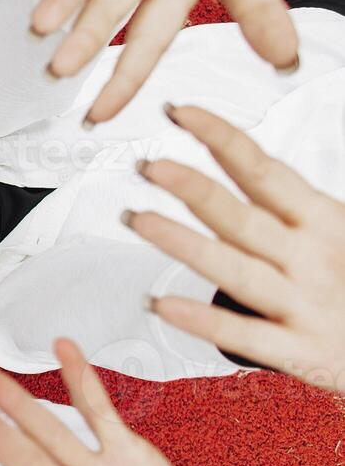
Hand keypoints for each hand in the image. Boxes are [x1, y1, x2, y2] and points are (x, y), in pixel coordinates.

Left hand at [128, 104, 344, 394]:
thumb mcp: (335, 233)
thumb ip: (288, 206)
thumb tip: (240, 160)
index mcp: (321, 220)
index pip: (262, 171)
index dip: (221, 139)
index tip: (181, 113)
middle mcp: (312, 257)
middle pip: (242, 216)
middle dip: (193, 187)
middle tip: (148, 165)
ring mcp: (306, 304)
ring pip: (236, 269)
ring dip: (184, 244)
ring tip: (139, 220)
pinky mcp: (303, 352)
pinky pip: (245, 334)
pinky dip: (203, 320)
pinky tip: (163, 305)